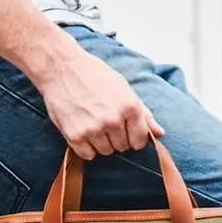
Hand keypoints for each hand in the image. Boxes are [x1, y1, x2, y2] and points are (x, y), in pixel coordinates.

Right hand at [36, 48, 164, 159]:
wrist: (61, 67)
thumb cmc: (94, 75)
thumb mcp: (123, 88)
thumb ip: (144, 113)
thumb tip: (160, 133)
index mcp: (129, 107)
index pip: (140, 141)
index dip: (134, 137)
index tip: (126, 130)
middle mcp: (113, 120)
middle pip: (122, 147)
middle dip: (116, 138)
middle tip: (104, 119)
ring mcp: (94, 130)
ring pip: (106, 152)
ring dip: (101, 142)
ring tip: (93, 122)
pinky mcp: (76, 136)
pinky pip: (88, 155)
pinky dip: (86, 146)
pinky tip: (82, 129)